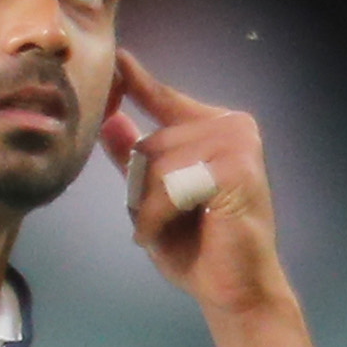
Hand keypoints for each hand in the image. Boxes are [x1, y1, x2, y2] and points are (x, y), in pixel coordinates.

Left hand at [97, 50, 294, 319]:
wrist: (233, 288)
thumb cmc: (195, 247)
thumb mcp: (150, 200)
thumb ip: (133, 160)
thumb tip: (110, 120)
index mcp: (213, 129)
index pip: (166, 100)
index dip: (139, 82)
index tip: (120, 58)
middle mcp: (230, 127)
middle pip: (149, 144)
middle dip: (142, 190)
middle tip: (165, 221)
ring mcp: (237, 142)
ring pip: (156, 164)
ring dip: (150, 207)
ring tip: (170, 228)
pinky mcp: (236, 166)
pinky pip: (170, 185)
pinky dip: (159, 215)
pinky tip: (177, 230)